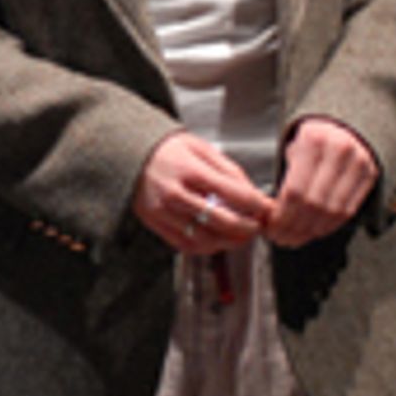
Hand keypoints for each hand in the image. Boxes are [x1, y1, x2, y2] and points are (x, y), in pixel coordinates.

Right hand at [132, 132, 274, 254]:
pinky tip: (218, 240)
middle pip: (221, 221)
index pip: (233, 193)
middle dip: (247, 227)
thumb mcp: (201, 148)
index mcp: (189, 169)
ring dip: (229, 242)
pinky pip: (185, 245)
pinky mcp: (155, 223)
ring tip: (241, 236)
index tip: (267, 208)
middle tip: (258, 226)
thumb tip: (253, 194)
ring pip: (204, 239)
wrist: (129, 154)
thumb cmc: (167, 150)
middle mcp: (174, 193)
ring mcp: (162, 211)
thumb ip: (229, 170)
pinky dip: (207, 247)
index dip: (257, 204)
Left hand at [266, 117, 377, 246]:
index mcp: (314, 140)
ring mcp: (359, 163)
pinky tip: (314, 231)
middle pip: (314, 203)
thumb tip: (271, 217)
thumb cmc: (313, 140)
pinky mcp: (371, 175)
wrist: (345, 125)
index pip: (295, 190)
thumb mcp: (294, 148)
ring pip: (332, 210)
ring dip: (311, 231)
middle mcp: (340, 150)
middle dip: (294, 226)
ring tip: (295, 238)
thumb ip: (285, 178)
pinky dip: (329, 226)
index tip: (271, 226)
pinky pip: (348, 210)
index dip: (282, 215)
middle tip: (281, 237)